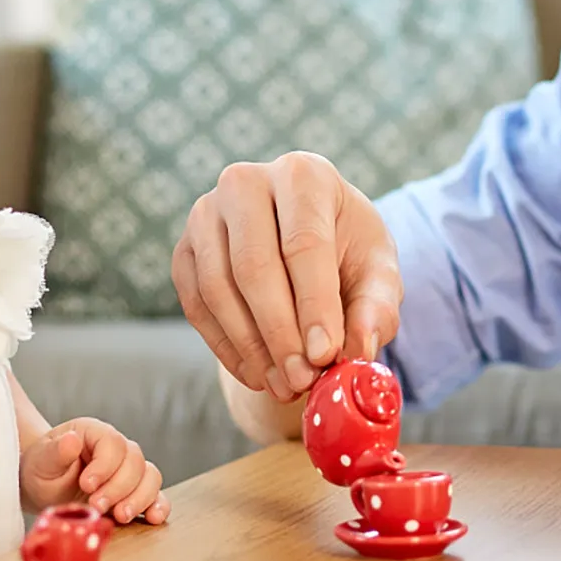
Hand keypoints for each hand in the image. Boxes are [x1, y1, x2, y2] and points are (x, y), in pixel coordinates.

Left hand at [20, 418, 169, 524]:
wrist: (43, 486)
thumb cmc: (42, 469)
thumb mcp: (41, 460)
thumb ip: (56, 451)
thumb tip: (71, 441)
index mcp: (96, 433)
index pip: (114, 443)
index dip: (105, 465)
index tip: (86, 485)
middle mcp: (118, 449)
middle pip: (135, 462)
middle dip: (118, 487)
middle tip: (96, 505)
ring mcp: (129, 471)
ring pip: (150, 477)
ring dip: (139, 498)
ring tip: (120, 516)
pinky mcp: (134, 493)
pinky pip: (156, 495)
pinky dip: (158, 506)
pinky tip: (152, 518)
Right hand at [172, 152, 402, 399]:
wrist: (305, 243)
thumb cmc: (346, 251)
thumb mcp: (377, 271)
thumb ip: (377, 307)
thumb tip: (358, 350)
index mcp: (303, 174)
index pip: (304, 242)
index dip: (314, 304)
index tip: (325, 355)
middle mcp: (245, 182)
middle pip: (254, 265)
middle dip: (280, 333)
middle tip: (302, 380)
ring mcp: (205, 214)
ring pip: (218, 289)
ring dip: (252, 348)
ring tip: (285, 385)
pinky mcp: (183, 250)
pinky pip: (197, 306)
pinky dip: (227, 348)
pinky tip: (259, 374)